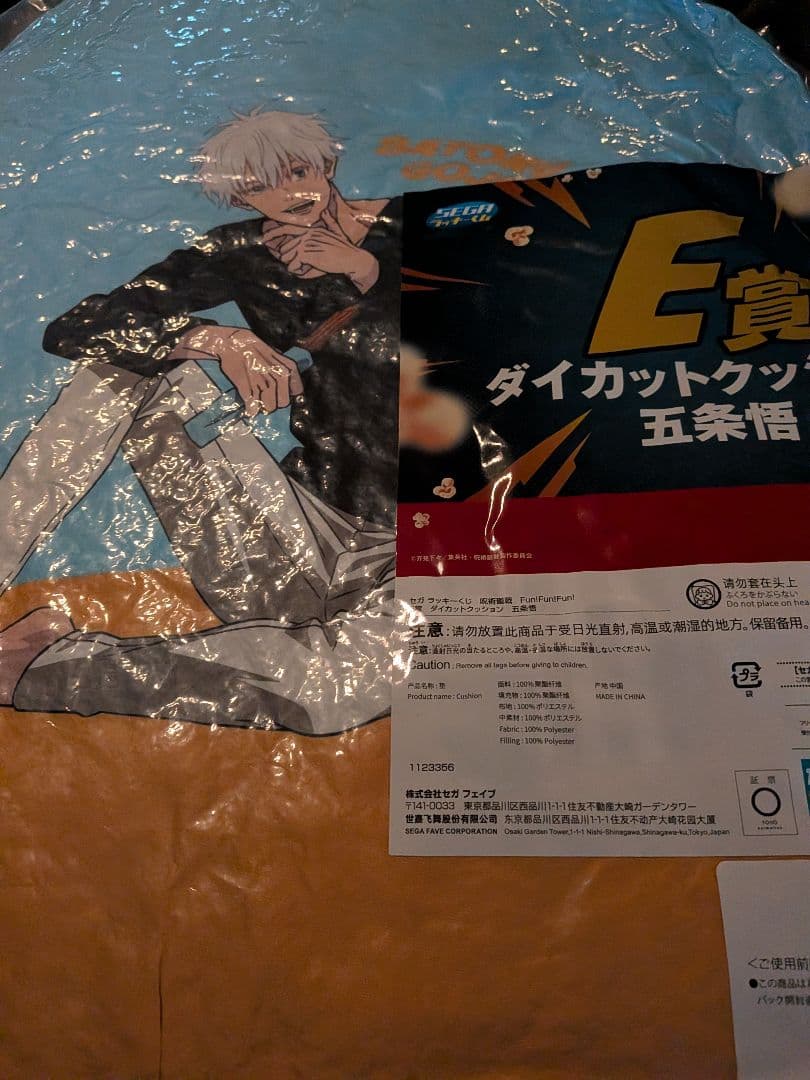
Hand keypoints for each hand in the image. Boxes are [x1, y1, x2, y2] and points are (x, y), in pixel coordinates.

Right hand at [173, 326, 303, 415]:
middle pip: (283, 403)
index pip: (296, 391)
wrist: (232, 343)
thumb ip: (284, 367)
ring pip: (269, 407)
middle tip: (268, 399)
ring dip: (263, 407)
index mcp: (286, 368)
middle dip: (276, 403)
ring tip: (258, 402)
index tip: (283, 396)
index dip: (289, 395)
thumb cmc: (253, 347)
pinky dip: (251, 410)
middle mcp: (276, 377)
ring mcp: (261, 383)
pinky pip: (252, 406)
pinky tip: (250, 410)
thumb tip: (291, 383)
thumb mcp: (274, 353)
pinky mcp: (247, 388)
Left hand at [263, 211, 378, 291]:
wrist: (353, 259)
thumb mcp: (337, 233)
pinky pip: (293, 266)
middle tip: (303, 266)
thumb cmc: (346, 249)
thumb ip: (330, 222)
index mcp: (311, 229)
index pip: (287, 228)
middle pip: (285, 249)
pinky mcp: (306, 253)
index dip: (273, 233)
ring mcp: (305, 242)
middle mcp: (306, 233)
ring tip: (308, 267)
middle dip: (292, 261)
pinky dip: (299, 271)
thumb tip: (326, 211)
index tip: (264, 237)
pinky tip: (309, 270)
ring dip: (296, 267)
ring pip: (288, 258)